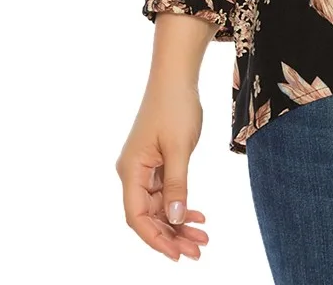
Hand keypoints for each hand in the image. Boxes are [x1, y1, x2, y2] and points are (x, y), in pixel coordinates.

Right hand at [116, 78, 208, 260]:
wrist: (177, 77)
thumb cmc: (175, 107)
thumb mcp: (179, 148)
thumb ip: (177, 184)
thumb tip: (175, 218)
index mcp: (131, 171)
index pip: (137, 217)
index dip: (156, 238)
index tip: (176, 254)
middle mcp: (133, 173)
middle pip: (149, 215)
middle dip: (172, 235)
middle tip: (198, 250)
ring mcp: (144, 168)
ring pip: (159, 206)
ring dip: (178, 222)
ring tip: (202, 237)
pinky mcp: (157, 162)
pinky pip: (166, 192)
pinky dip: (181, 204)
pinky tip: (197, 215)